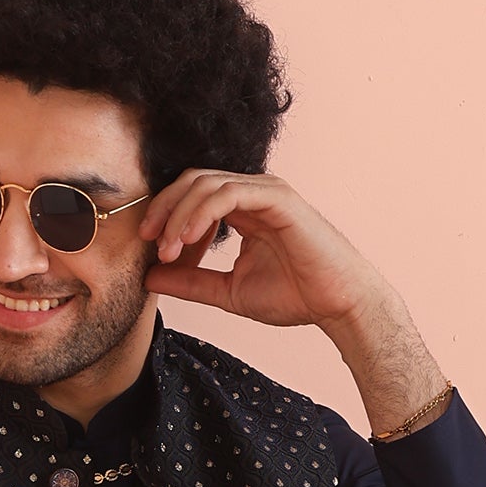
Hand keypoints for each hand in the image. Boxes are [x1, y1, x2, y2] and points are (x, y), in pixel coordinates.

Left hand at [140, 172, 398, 340]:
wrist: (337, 305)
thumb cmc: (295, 296)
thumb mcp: (228, 291)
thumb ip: (191, 282)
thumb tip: (149, 277)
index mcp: (243, 208)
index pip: (191, 194)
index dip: (165, 215)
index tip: (149, 247)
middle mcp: (253, 193)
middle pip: (192, 181)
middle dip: (164, 209)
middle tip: (148, 241)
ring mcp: (266, 191)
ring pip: (206, 184)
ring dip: (179, 215)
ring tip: (167, 248)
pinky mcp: (278, 198)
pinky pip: (229, 194)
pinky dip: (202, 213)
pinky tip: (188, 239)